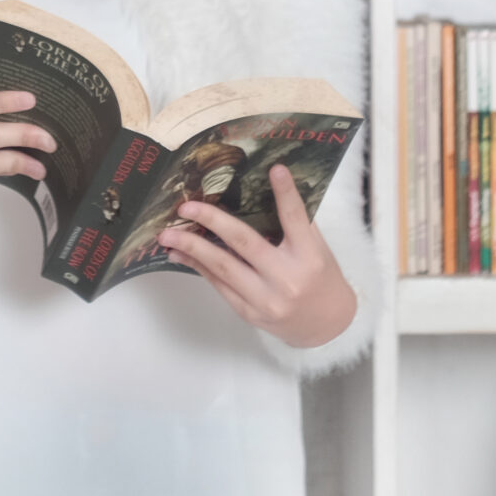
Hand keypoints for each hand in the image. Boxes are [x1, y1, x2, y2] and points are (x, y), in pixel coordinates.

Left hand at [157, 165, 356, 348]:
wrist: (327, 326)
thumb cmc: (321, 278)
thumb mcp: (318, 249)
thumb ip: (297, 225)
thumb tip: (266, 189)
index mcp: (309, 257)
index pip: (296, 219)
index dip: (286, 194)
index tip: (275, 169)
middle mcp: (287, 278)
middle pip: (245, 244)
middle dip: (212, 222)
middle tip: (186, 207)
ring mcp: (266, 299)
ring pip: (223, 268)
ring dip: (192, 249)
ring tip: (167, 235)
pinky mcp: (249, 313)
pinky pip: (220, 286)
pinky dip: (199, 268)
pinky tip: (181, 255)